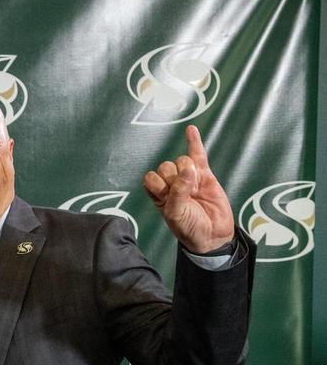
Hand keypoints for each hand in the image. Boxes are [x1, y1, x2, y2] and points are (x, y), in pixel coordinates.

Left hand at [143, 125, 234, 252]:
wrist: (212, 235)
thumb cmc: (189, 228)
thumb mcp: (176, 214)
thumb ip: (178, 193)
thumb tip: (188, 169)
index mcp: (158, 195)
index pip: (151, 177)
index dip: (159, 183)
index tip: (167, 195)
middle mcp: (171, 184)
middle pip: (166, 166)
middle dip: (175, 178)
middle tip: (186, 195)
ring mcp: (188, 178)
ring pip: (182, 161)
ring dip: (189, 172)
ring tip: (196, 189)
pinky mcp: (205, 175)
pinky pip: (197, 154)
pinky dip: (194, 141)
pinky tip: (191, 129)